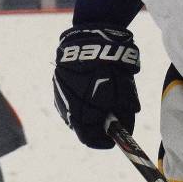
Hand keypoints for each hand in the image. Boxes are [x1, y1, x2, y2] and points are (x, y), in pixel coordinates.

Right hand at [52, 26, 140, 148]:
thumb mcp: (125, 96)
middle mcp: (66, 109)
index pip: (91, 139)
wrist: (91, 40)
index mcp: (81, 116)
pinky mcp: (57, 83)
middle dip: (97, 126)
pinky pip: (69, 100)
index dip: (104, 141)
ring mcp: (59, 96)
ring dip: (88, 112)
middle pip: (82, 128)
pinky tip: (91, 88)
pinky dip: (81, 100)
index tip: (114, 138)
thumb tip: (126, 129)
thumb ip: (124, 117)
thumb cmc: (111, 71)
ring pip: (74, 113)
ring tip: (102, 100)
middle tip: (111, 119)